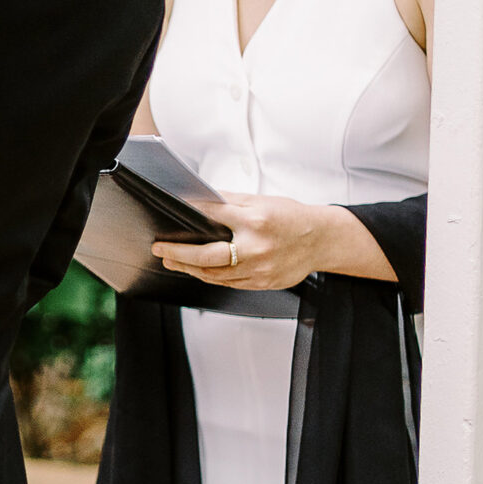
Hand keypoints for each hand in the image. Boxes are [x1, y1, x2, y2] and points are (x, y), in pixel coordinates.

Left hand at [152, 194, 342, 290]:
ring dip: (189, 268)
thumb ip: (231, 201)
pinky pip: (228, 284)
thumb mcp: (263, 201)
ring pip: (215, 275)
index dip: (191, 213)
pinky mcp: (262, 283)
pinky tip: (198, 270)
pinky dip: (210, 277)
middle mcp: (256, 248)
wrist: (322, 240)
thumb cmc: (293, 218)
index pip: (214, 216)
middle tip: (160, 248)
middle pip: (206, 256)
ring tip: (172, 260)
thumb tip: (201, 199)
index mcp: (256, 221)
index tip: (174, 212)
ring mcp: (259, 269)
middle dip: (178, 253)